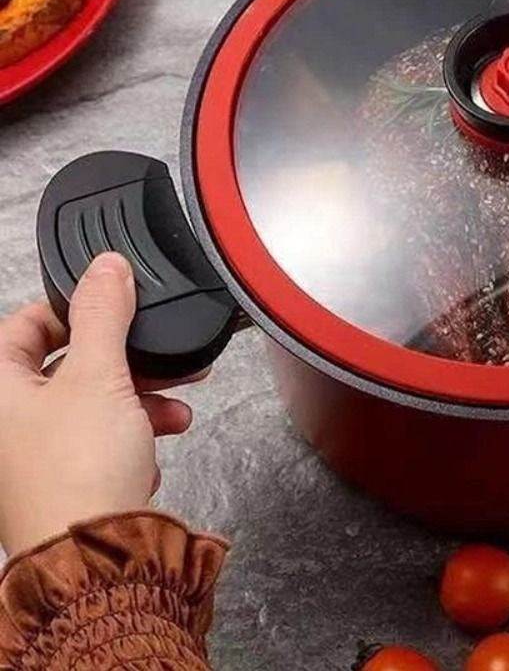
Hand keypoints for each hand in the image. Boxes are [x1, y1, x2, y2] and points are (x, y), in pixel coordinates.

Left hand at [0, 253, 201, 556]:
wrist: (98, 556)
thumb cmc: (78, 472)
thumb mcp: (98, 375)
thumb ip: (103, 313)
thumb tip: (106, 266)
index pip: (26, 325)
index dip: (73, 309)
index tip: (114, 306)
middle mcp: (9, 422)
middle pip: (67, 363)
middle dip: (124, 357)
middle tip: (156, 349)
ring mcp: (35, 455)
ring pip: (92, 400)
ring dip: (140, 393)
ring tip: (178, 398)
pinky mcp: (66, 480)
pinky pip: (103, 436)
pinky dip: (136, 428)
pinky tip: (166, 433)